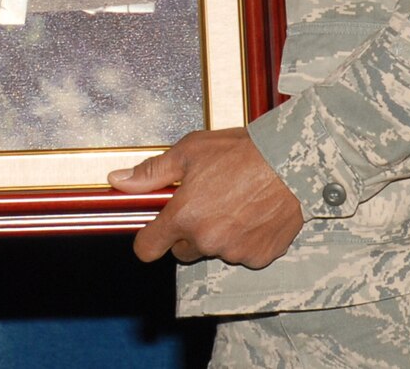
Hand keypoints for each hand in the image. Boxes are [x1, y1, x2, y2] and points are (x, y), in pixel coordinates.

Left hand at [108, 127, 304, 268]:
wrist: (290, 160)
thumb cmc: (240, 152)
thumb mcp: (189, 152)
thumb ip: (151, 172)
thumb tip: (118, 180)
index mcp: (184, 216)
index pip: (147, 249)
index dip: (147, 239)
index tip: (154, 230)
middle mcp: (207, 240)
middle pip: (183, 250)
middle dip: (188, 232)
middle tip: (206, 203)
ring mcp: (235, 252)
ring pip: (215, 251)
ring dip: (219, 235)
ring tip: (236, 202)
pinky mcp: (260, 257)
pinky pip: (244, 254)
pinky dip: (246, 240)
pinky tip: (254, 214)